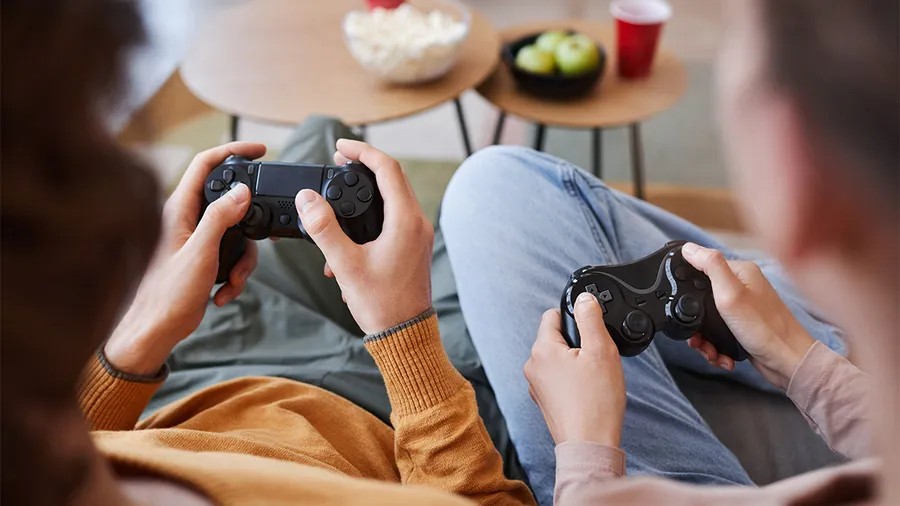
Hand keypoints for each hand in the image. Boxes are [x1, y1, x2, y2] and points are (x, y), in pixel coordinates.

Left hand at [104, 142, 265, 375]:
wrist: (155, 330)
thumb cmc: (167, 295)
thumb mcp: (200, 253)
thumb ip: (220, 218)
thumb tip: (241, 191)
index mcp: (179, 209)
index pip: (207, 165)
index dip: (233, 151)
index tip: (260, 150)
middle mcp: (186, 219)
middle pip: (229, 202)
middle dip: (249, 226)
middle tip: (261, 235)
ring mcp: (194, 238)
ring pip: (235, 233)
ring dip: (242, 260)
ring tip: (232, 282)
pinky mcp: (201, 257)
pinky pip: (230, 254)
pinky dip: (234, 274)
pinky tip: (222, 293)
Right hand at [296, 139, 432, 333]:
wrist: (405, 336)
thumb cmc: (381, 304)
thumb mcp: (345, 264)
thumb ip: (324, 228)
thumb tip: (307, 199)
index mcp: (406, 221)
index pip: (387, 169)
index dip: (362, 151)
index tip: (340, 146)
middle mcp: (418, 223)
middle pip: (393, 179)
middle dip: (364, 168)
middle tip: (338, 163)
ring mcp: (418, 236)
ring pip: (393, 199)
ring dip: (366, 194)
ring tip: (337, 197)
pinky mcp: (413, 248)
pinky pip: (394, 220)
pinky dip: (371, 217)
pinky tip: (346, 239)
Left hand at [524, 294, 625, 446]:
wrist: (590, 445)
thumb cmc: (596, 402)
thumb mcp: (601, 350)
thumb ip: (590, 319)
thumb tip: (583, 298)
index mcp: (542, 349)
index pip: (552, 315)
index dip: (575, 317)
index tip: (590, 330)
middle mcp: (532, 365)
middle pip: (555, 337)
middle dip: (577, 342)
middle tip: (596, 358)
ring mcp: (536, 384)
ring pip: (558, 358)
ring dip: (575, 361)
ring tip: (593, 377)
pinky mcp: (544, 399)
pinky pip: (558, 377)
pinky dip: (572, 379)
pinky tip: (587, 391)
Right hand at [681, 242, 815, 388]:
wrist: (788, 362)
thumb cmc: (765, 328)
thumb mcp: (731, 294)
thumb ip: (710, 266)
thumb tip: (688, 247)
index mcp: (741, 272)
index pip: (702, 268)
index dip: (689, 286)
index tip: (687, 305)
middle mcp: (742, 287)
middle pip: (701, 298)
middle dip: (696, 322)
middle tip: (698, 338)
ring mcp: (742, 308)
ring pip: (707, 320)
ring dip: (705, 340)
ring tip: (710, 351)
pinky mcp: (742, 326)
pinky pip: (717, 334)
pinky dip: (716, 347)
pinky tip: (722, 355)